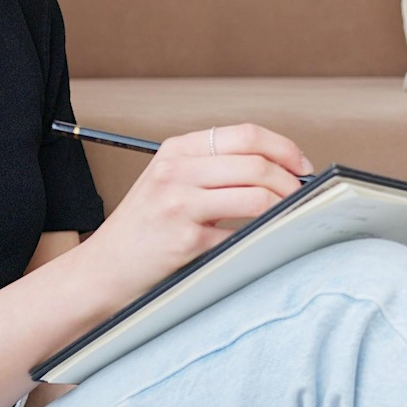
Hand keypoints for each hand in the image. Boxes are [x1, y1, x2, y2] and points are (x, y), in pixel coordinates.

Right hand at [69, 124, 314, 308]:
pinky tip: (267, 239)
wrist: (102, 271)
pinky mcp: (186, 239)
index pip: (245, 134)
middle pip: (256, 162)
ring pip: (256, 194)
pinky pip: (242, 232)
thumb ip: (213, 170)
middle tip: (304, 195)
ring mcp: (179, 204)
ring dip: (285, 206)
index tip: (301, 166)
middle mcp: (176, 170)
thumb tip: (278, 171)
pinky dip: (264, 234)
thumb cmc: (143, 230)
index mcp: (176, 150)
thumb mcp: (169, 183)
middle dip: (291, 179)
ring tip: (290, 216)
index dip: (283, 148)